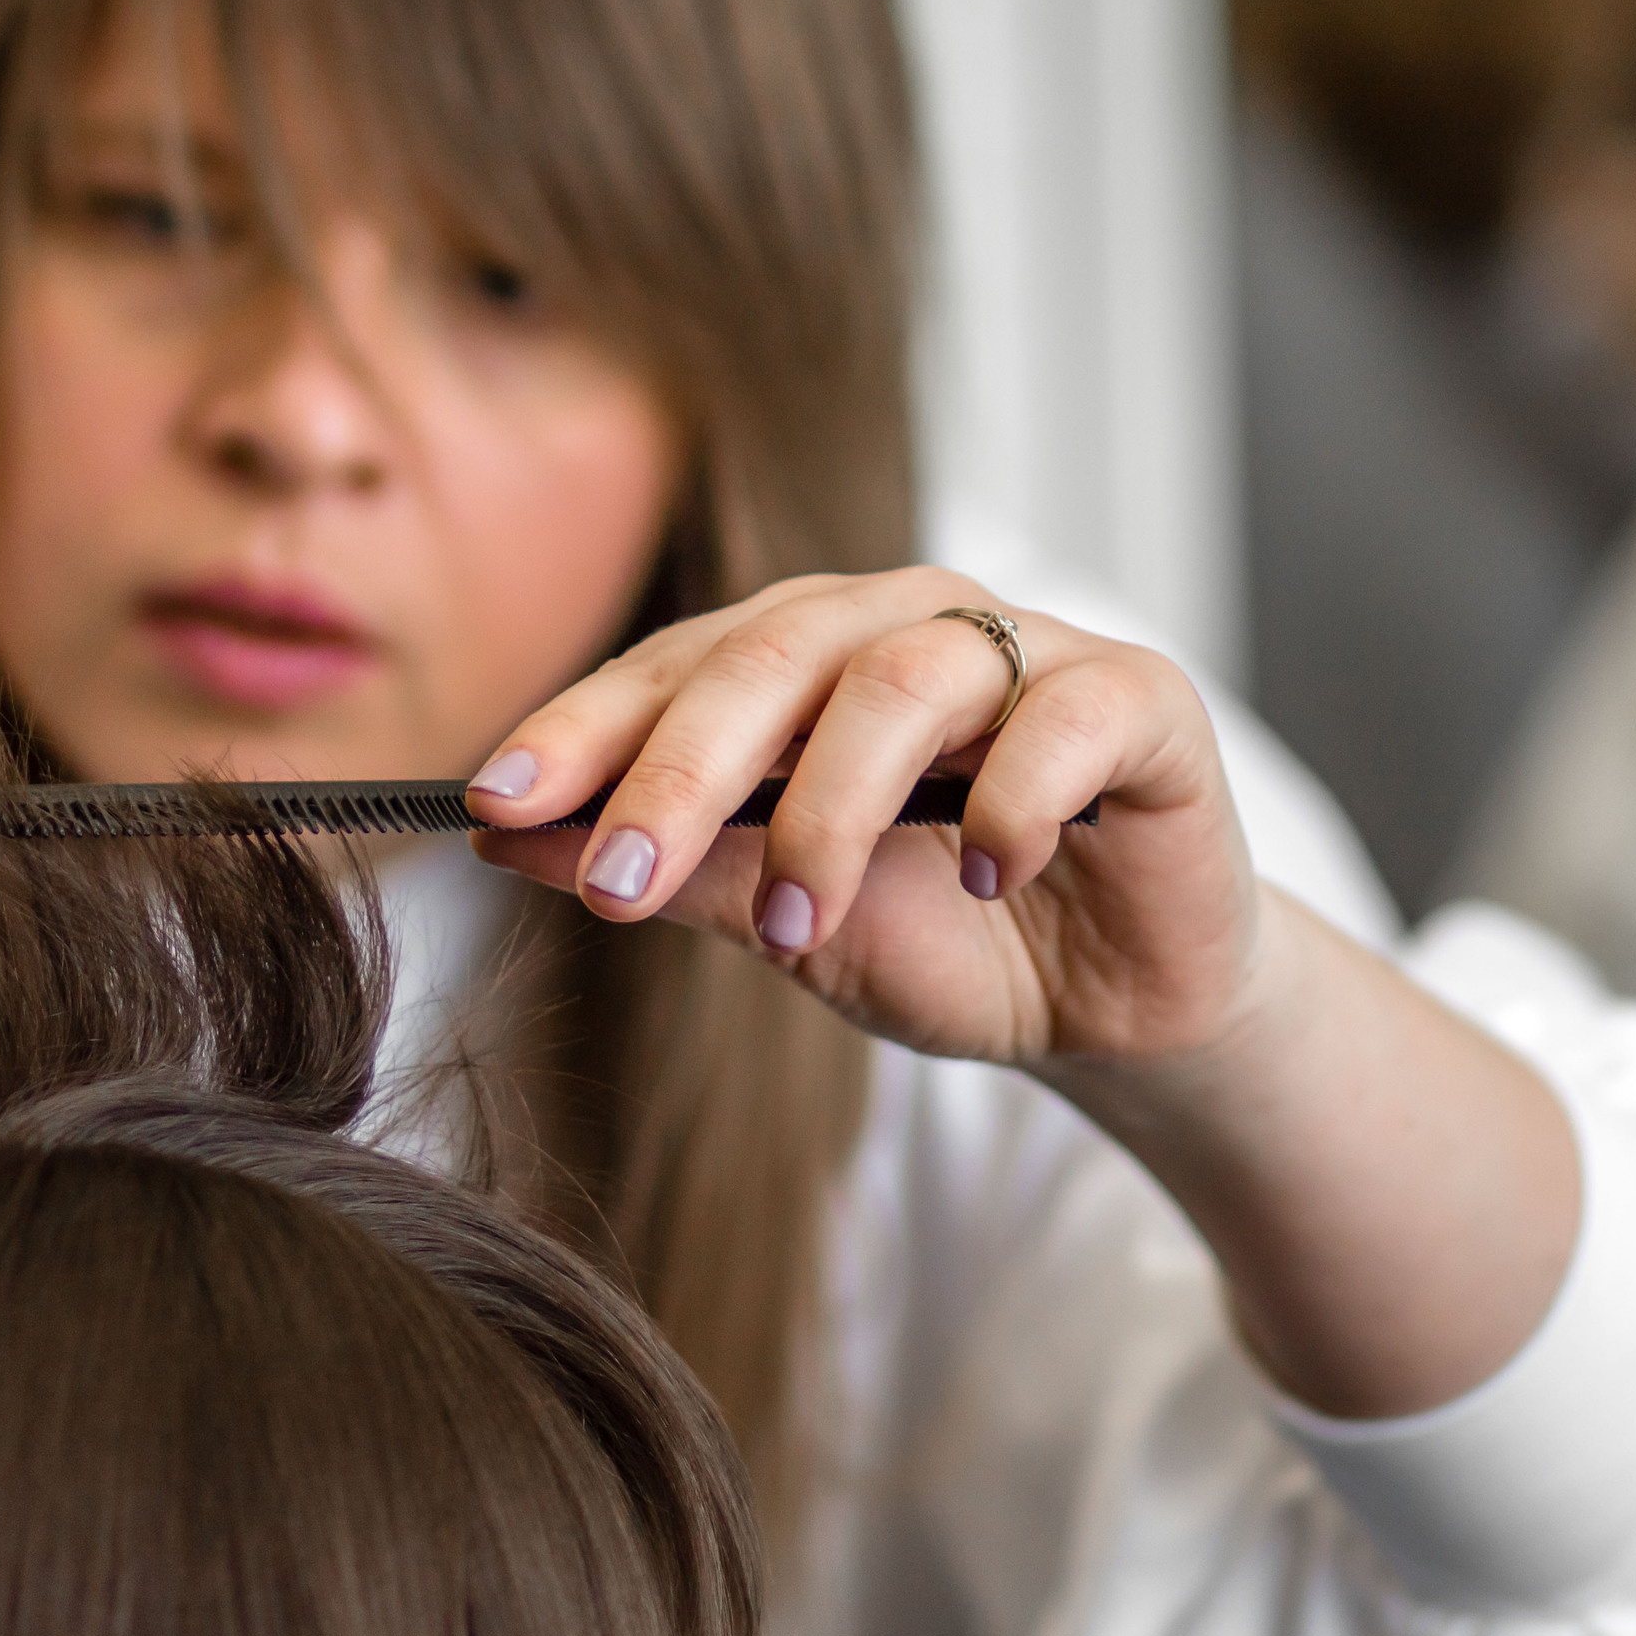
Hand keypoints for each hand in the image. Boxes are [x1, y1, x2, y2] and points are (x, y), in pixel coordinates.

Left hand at [467, 568, 1578, 1415]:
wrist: (1111, 1009)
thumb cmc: (942, 943)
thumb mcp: (790, 923)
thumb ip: (674, 870)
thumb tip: (507, 838)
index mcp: (808, 658)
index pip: (677, 666)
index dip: (585, 729)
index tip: (493, 803)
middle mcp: (907, 626)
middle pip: (777, 654)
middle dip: (678, 770)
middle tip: (615, 880)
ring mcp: (1028, 652)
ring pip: (909, 677)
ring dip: (832, 809)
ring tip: (798, 926)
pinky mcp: (1142, 699)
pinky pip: (1067, 717)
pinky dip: (1012, 800)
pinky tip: (980, 877)